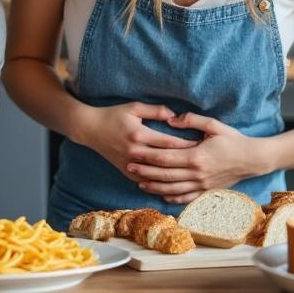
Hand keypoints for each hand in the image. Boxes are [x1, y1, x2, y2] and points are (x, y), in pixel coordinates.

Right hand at [78, 102, 198, 183]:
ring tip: (191, 174)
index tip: (202, 145)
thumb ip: (156, 110)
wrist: (90, 129)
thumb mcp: (134, 107)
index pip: (170, 142)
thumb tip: (175, 115)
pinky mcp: (126, 171)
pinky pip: (146, 181)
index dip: (187, 145)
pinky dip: (159, 184)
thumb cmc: (113, 115)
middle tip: (203, 162)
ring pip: (157, 174)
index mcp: (140, 135)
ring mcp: (130, 164)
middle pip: (166, 159)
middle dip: (185, 161)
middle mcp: (135, 151)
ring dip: (174, 175)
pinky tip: (172, 185)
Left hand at [127, 112, 271, 203]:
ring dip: (154, 186)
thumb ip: (192, 121)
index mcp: (196, 155)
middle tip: (129, 167)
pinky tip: (161, 195)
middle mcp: (196, 173)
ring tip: (139, 183)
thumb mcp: (215, 125)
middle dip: (145, 171)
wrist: (253, 159)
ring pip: (172, 188)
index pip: (165, 157)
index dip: (147, 156)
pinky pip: (185, 197)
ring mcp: (201, 184)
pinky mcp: (206, 191)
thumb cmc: (234, 140)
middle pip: (164, 174)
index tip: (133, 152)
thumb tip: (171, 119)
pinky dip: (172, 197)